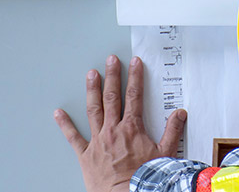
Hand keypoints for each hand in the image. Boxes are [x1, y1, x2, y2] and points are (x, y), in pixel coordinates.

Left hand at [54, 55, 186, 191]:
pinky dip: (65, 124)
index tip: (134, 63)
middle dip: (112, 76)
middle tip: (111, 61)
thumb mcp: (165, 154)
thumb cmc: (144, 178)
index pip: (134, 96)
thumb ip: (172, 131)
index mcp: (132, 128)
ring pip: (94, 110)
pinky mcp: (86, 155)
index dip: (135, 77)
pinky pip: (73, 137)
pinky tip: (58, 113)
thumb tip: (180, 114)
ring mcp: (98, 141)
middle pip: (112, 97)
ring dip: (92, 91)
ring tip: (91, 75)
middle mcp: (113, 130)